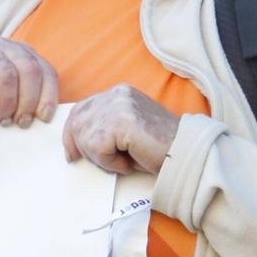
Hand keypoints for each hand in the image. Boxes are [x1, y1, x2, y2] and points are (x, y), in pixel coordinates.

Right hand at [0, 37, 58, 123]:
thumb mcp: (15, 97)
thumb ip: (32, 99)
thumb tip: (46, 117)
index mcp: (24, 53)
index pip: (46, 71)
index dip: (48, 96)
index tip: (43, 118)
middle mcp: (5, 47)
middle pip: (29, 70)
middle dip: (28, 101)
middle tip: (21, 122)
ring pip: (6, 74)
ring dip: (7, 102)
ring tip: (3, 119)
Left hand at [62, 84, 181, 174]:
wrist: (185, 154)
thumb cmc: (159, 148)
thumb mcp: (125, 131)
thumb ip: (103, 126)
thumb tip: (73, 144)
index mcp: (119, 93)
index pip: (79, 110)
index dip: (71, 135)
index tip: (73, 155)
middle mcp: (117, 94)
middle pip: (77, 124)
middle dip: (84, 149)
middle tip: (106, 163)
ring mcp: (119, 105)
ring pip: (85, 138)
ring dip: (100, 159)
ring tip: (123, 161)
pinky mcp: (121, 121)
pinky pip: (97, 148)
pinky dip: (109, 162)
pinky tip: (128, 163)